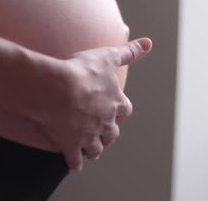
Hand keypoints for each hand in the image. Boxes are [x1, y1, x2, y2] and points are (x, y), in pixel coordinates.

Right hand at [32, 38, 151, 171]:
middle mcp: (105, 121)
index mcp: (115, 102)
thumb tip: (148, 43)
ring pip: (96, 148)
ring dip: (95, 149)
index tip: (118, 112)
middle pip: (112, 133)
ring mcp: (88, 135)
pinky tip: (74, 164)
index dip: (120, 111)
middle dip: (109, 135)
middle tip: (104, 135)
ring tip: (91, 151)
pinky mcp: (71, 144)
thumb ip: (129, 52)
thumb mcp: (107, 56)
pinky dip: (75, 162)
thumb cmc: (82, 71)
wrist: (58, 89)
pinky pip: (75, 159)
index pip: (124, 110)